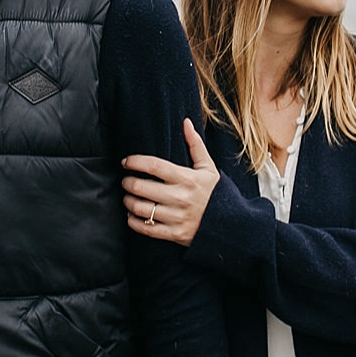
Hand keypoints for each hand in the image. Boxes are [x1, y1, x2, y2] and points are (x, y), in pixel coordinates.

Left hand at [123, 119, 220, 246]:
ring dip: (128, 201)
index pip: (154, 166)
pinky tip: (132, 215)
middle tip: (126, 180)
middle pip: (142, 187)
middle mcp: (180, 198)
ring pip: (140, 208)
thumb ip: (195, 145)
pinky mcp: (174, 234)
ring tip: (128, 197)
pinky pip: (146, 228)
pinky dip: (133, 221)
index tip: (126, 162)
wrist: (229, 223)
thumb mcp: (208, 168)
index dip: (135, 162)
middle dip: (128, 182)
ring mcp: (177, 217)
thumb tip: (186, 122)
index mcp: (187, 179)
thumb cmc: (214, 193)